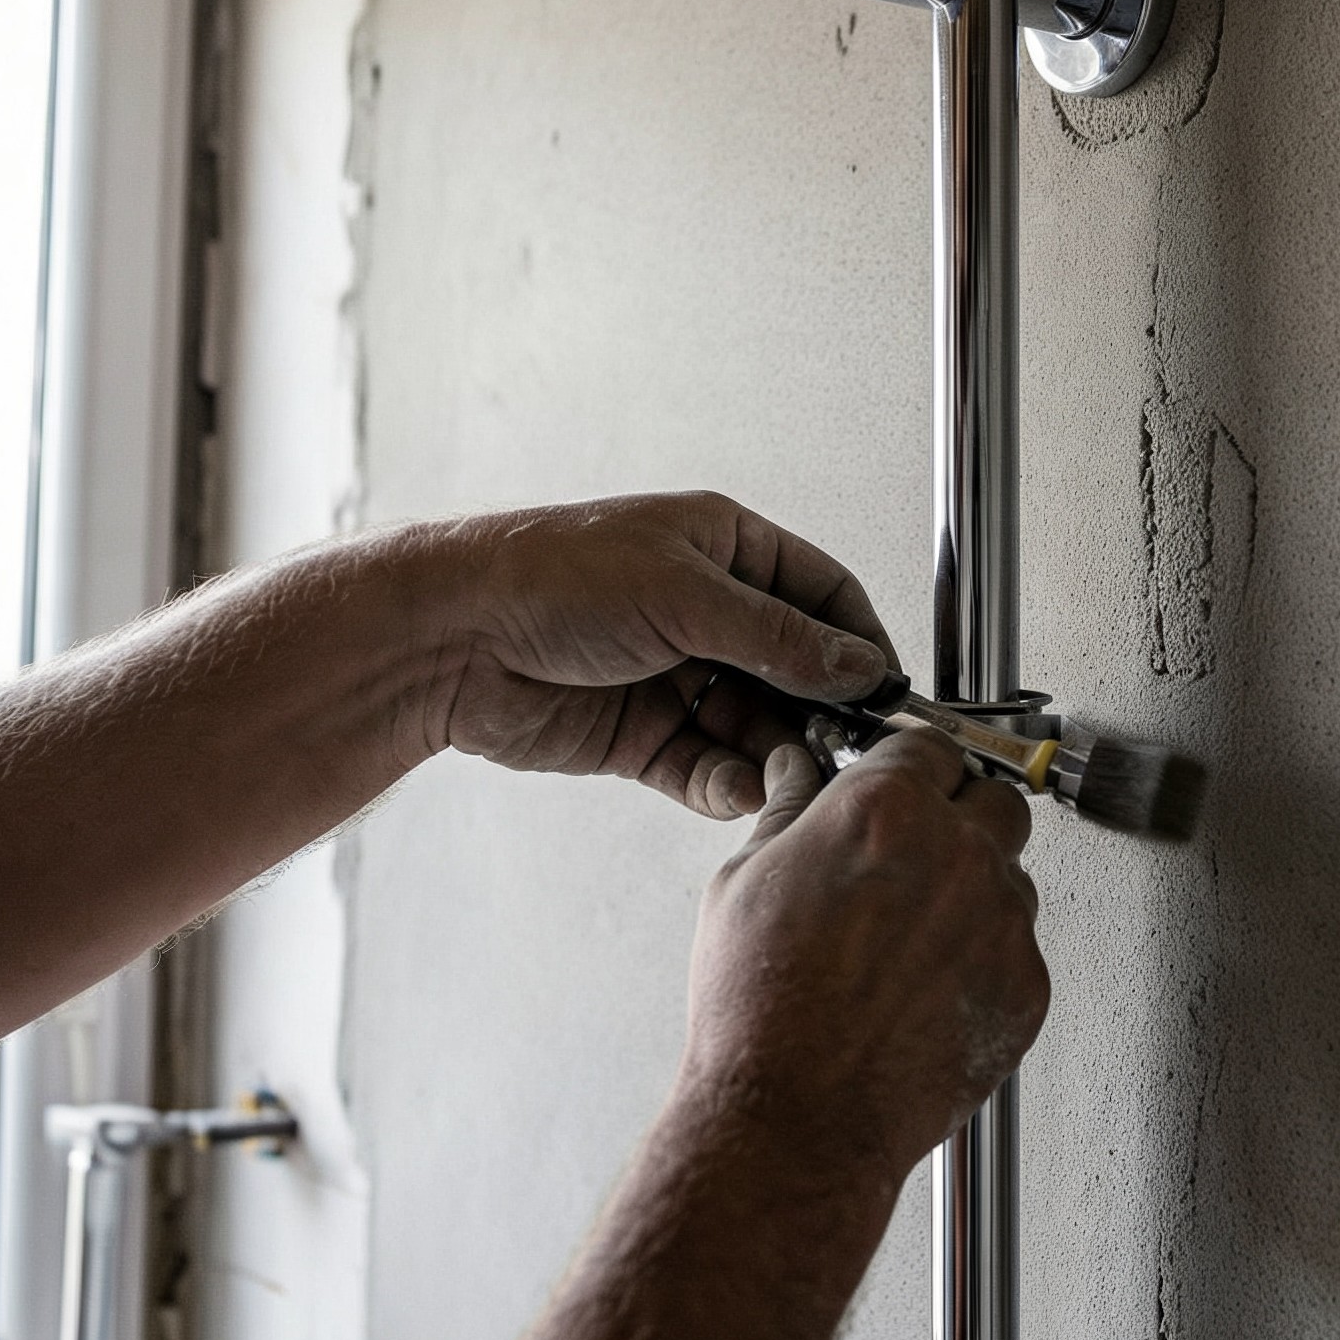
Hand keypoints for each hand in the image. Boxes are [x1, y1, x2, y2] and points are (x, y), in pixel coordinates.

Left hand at [414, 493, 897, 819]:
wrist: (450, 638)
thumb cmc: (551, 576)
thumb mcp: (685, 595)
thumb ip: (779, 637)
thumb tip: (859, 665)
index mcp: (723, 550)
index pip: (821, 595)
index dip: (859, 641)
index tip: (890, 691)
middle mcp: (706, 612)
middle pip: (795, 670)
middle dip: (821, 710)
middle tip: (848, 748)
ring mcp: (675, 676)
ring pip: (754, 726)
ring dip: (775, 754)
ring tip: (791, 776)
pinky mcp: (640, 736)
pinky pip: (704, 767)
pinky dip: (724, 783)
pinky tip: (737, 790)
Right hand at [677, 729, 1050, 1179]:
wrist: (796, 1119)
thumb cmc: (761, 1010)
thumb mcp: (744, 881)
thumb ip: (789, 811)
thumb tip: (795, 775)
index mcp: (887, 810)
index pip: (932, 745)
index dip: (912, 764)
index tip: (905, 780)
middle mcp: (958, 854)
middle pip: (995, 798)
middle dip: (961, 815)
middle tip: (917, 851)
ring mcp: (1002, 922)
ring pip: (1010, 876)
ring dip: (973, 890)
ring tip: (908, 940)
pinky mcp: (1025, 987)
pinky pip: (1017, 949)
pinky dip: (983, 959)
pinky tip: (925, 989)